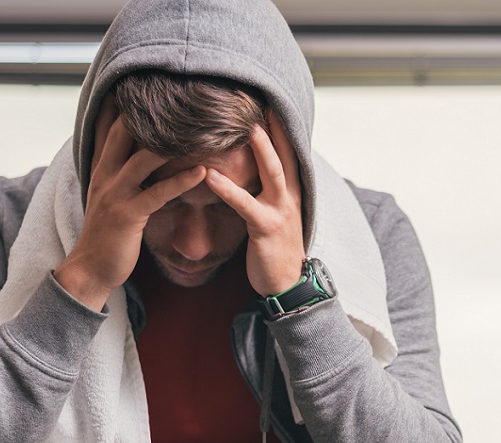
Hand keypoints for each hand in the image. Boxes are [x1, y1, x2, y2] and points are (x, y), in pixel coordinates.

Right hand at [55, 96, 207, 309]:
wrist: (91, 268)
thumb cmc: (107, 233)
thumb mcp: (109, 195)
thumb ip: (120, 171)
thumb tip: (138, 153)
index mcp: (101, 168)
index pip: (110, 126)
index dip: (126, 104)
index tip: (147, 84)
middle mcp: (105, 175)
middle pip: (124, 132)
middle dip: (151, 114)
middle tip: (182, 96)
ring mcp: (115, 194)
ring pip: (143, 159)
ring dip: (172, 143)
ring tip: (200, 128)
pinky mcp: (128, 215)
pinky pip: (158, 193)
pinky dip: (181, 181)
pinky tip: (202, 171)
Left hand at [206, 111, 304, 296]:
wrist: (287, 284)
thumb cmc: (276, 249)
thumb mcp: (274, 214)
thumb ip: (265, 191)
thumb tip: (250, 172)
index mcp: (291, 192)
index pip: (288, 153)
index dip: (280, 129)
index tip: (269, 103)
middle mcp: (290, 197)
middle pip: (285, 155)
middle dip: (275, 128)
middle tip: (262, 101)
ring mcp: (280, 212)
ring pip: (273, 173)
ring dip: (261, 149)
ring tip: (245, 127)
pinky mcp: (266, 229)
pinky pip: (246, 205)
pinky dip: (228, 189)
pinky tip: (210, 176)